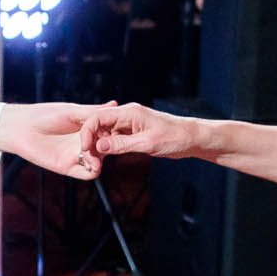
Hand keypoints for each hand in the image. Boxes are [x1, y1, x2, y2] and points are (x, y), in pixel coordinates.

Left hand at [0, 101, 107, 179]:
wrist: (20, 128)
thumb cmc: (44, 115)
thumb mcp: (71, 111)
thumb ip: (93, 112)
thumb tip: (115, 104)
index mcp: (86, 128)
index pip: (108, 132)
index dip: (115, 131)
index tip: (118, 128)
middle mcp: (83, 142)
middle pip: (106, 148)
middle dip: (110, 146)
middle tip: (108, 141)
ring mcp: (76, 155)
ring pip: (99, 162)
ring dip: (101, 159)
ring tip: (95, 151)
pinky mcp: (68, 167)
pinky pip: (87, 174)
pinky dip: (93, 170)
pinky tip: (90, 162)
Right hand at [83, 103, 206, 161]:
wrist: (191, 138)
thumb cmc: (174, 137)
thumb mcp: (146, 143)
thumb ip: (122, 145)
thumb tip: (98, 146)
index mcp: (129, 112)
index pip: (98, 117)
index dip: (87, 132)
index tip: (85, 148)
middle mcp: (127, 116)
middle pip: (98, 125)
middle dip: (91, 141)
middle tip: (89, 159)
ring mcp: (129, 124)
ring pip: (105, 133)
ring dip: (98, 146)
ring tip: (94, 162)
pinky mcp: (133, 133)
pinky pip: (114, 139)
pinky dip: (108, 148)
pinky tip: (104, 159)